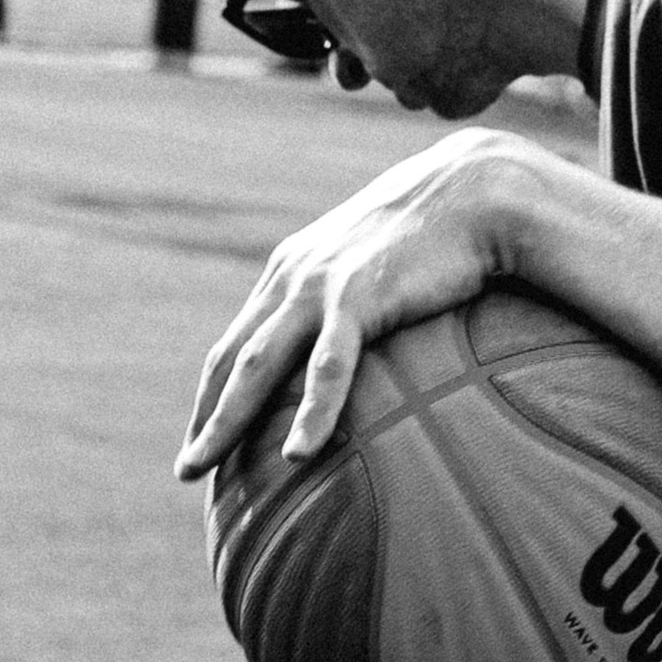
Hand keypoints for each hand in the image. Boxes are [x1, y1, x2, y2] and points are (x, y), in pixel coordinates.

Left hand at [175, 129, 546, 478]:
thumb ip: (354, 305)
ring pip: (258, 366)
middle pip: (232, 361)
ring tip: (202, 467)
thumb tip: (357, 348)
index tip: (203, 436)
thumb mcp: (376, 268)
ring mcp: (320, 288)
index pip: (239, 343)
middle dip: (205, 416)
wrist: (474, 191)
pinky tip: (296, 454)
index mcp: (292, 274)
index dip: (215, 392)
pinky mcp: (358, 298)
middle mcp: (292, 279)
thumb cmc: (435, 237)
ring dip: (225, 420)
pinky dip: (310, 411)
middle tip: (186, 469)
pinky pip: (328, 366)